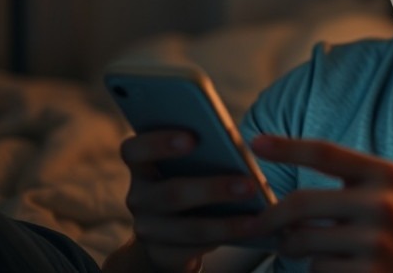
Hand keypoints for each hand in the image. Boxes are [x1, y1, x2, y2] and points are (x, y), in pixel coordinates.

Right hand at [115, 130, 262, 271]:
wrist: (173, 235)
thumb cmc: (193, 181)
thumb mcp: (192, 165)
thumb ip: (204, 150)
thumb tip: (236, 145)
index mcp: (142, 166)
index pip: (134, 150)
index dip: (158, 142)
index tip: (193, 138)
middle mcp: (139, 197)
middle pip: (170, 193)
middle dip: (212, 190)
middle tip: (248, 184)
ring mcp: (147, 229)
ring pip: (187, 228)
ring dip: (225, 223)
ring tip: (257, 218)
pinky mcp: (162, 255)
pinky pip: (193, 249)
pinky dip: (225, 239)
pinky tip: (250, 231)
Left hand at [247, 135, 392, 272]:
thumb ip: (364, 178)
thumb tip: (305, 164)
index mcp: (385, 175)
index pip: (325, 153)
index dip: (286, 146)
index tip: (255, 142)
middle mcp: (380, 205)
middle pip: (300, 203)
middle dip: (269, 215)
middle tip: (256, 223)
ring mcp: (375, 243)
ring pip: (304, 243)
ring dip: (294, 247)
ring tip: (304, 247)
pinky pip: (319, 270)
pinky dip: (319, 269)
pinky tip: (339, 266)